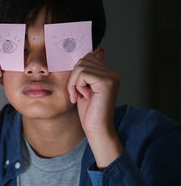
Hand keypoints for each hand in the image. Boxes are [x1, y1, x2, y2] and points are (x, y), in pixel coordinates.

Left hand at [67, 49, 122, 167]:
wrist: (97, 128)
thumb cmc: (90, 111)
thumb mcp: (83, 87)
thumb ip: (84, 73)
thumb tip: (84, 56)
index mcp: (108, 73)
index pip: (87, 58)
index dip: (76, 73)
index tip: (77, 89)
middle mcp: (112, 73)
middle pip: (82, 61)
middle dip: (73, 78)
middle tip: (76, 94)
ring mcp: (111, 76)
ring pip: (80, 67)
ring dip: (74, 83)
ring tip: (79, 96)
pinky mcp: (106, 82)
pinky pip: (82, 74)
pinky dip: (77, 85)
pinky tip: (83, 96)